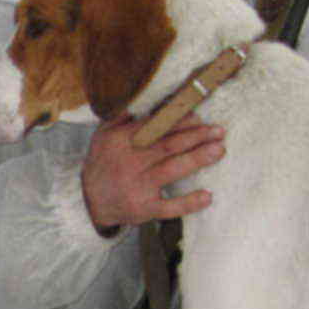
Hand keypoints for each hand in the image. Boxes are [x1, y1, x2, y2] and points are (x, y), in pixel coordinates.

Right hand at [81, 113, 223, 233]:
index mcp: (121, 142)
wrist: (90, 201)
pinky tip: (207, 196)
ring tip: (218, 150)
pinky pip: (169, 207)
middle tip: (218, 131)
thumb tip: (145, 100)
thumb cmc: (103, 163)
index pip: (155, 128)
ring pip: (172, 170)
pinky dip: (188, 203)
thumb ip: (121, 117)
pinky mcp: (144, 209)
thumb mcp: (103, 136)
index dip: (180, 121)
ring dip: (198, 159)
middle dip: (196, 137)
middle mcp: (130, 163)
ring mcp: (138, 187)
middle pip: (169, 146)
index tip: (199, 117)